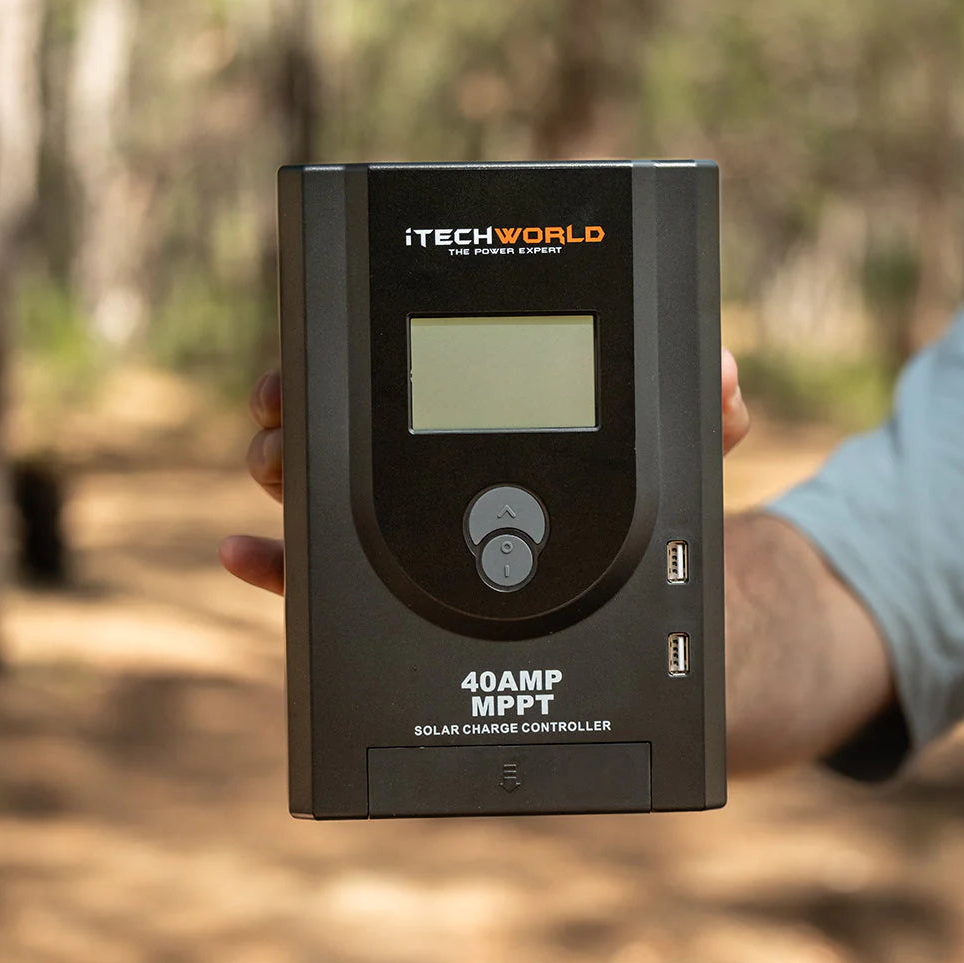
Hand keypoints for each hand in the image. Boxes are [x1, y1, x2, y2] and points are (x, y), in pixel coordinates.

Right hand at [219, 348, 749, 594]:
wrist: (657, 631)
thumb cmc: (662, 537)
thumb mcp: (685, 470)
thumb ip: (705, 416)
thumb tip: (717, 372)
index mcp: (490, 427)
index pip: (416, 370)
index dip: (360, 344)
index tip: (329, 331)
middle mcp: (437, 477)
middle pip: (346, 427)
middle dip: (304, 404)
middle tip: (291, 406)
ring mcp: (414, 542)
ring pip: (322, 496)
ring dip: (284, 469)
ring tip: (280, 464)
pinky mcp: (400, 607)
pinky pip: (319, 589)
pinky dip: (275, 570)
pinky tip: (246, 554)